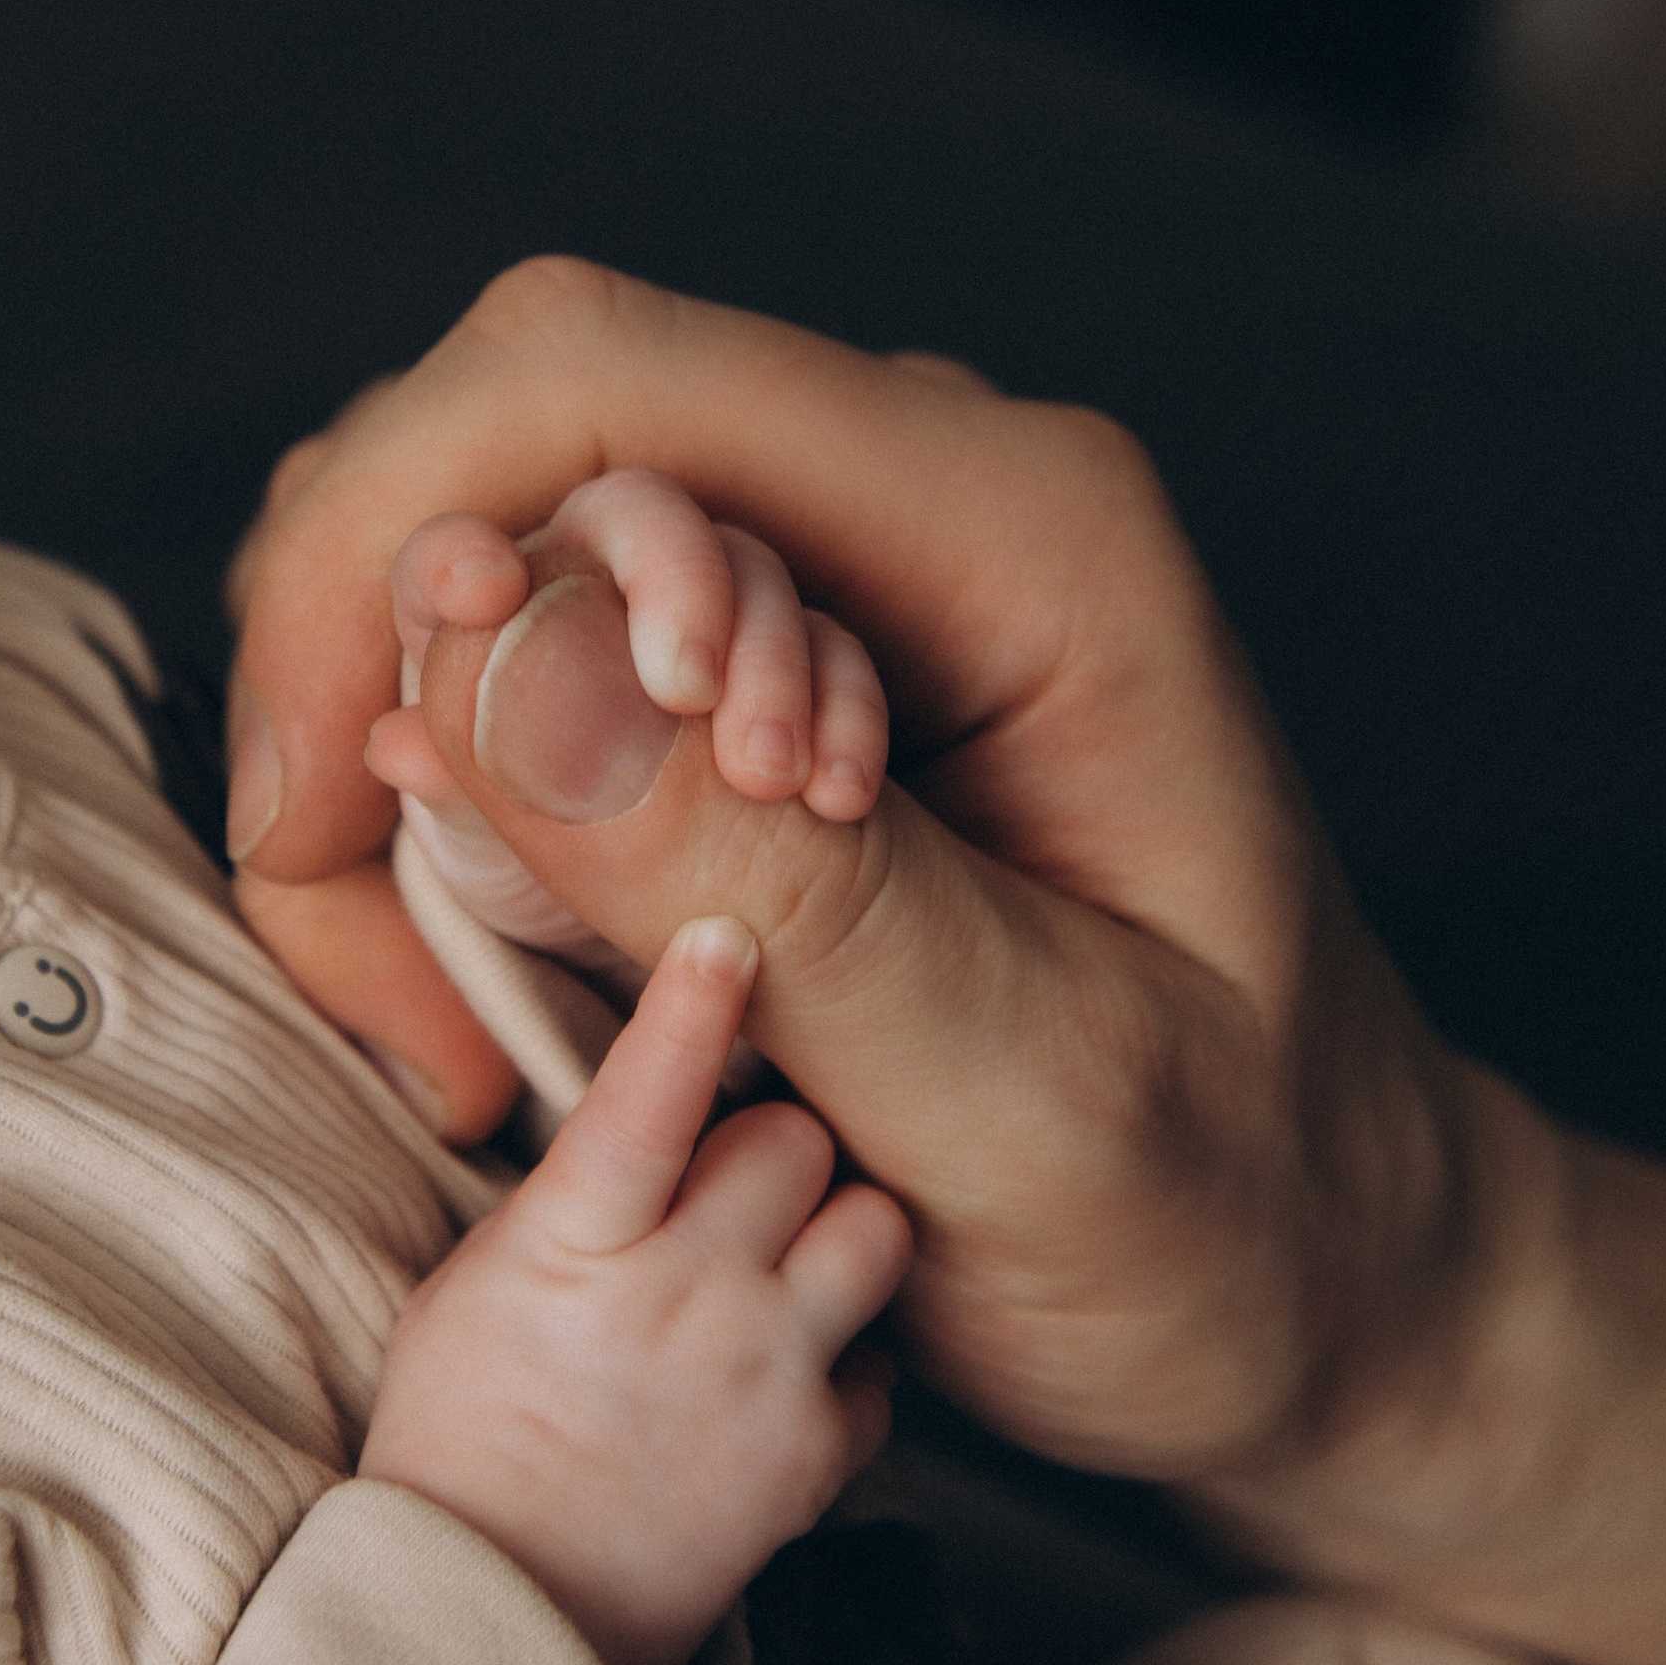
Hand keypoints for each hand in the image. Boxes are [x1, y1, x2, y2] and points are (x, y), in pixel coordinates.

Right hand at [231, 259, 1483, 1504]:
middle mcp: (912, 503)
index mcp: (1018, 532)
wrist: (1321, 1282)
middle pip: (509, 446)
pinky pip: (521, 685)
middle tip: (420, 988)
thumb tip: (488, 649)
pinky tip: (529, 1004)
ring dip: (422, 792)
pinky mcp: (761, 687)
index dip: (408, 543)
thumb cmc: (1237, 1217)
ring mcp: (830, 582)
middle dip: (383, 681)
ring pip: (486, 564)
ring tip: (501, 1032)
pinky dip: (460, 841)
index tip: (343, 807)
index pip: (608, 382)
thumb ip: (784, 886)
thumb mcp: (1035, 1098)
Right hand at [360, 912, 911, 1664]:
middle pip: (796, 1140)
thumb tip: (648, 1093)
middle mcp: (684, 1299)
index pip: (649, 1096)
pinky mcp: (818, 1458)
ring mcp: (763, 1377)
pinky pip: (886, 1360)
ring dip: (840, 1228)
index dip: (694, 1004)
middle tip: (737, 1174)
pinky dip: (852, 1356)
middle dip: (776, 1138)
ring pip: (876, 1229)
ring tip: (786, 1260)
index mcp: (576, 1246)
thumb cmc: (465, 1435)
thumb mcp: (476, 1283)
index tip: (728, 930)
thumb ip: (575, 1190)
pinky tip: (790, 1371)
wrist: (506, 1614)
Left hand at [368, 468, 889, 960]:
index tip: (485, 593)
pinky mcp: (794, 652)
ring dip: (770, 669)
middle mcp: (592, 579)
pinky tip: (836, 796)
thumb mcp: (487, 855)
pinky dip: (843, 712)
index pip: (451, 554)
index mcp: (486, 615)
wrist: (658, 913)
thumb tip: (399, 744)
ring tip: (767, 779)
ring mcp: (701, 605)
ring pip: (750, 572)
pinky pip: (835, 643)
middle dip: (672, 584)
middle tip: (685, 688)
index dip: (458, 556)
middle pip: (634, 517)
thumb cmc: (543, 863)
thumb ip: (448, 795)